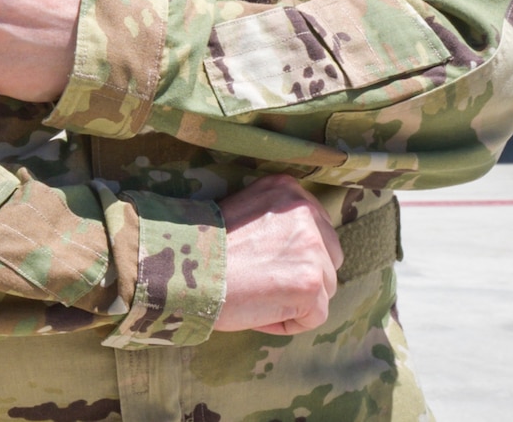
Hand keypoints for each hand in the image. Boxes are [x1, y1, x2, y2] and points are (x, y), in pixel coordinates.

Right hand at [214, 174, 344, 334]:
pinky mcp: (311, 284)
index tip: (262, 262)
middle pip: (328, 259)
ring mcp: (312, 248)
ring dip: (295, 300)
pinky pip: (314, 317)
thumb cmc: (204, 248)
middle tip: (261, 281)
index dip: (291, 255)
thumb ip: (279, 221)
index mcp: (288, 190)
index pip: (317, 231)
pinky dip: (287, 322)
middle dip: (301, 276)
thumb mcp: (245, 212)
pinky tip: (257, 310)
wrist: (183, 269)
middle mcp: (306, 212)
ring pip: (324, 290)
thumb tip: (299, 251)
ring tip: (256, 294)